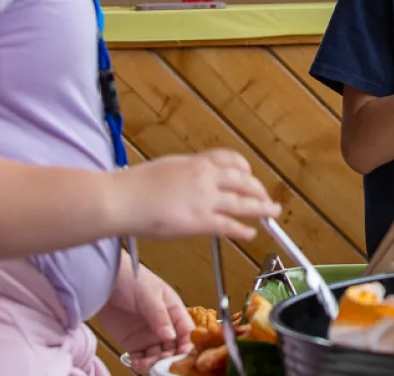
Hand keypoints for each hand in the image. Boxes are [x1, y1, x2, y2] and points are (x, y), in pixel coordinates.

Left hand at [97, 258, 193, 373]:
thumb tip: (170, 336)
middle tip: (163, 364)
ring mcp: (148, 335)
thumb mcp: (149, 295)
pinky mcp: (133, 343)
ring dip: (155, 363)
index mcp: (174, 310)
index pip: (187, 331)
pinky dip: (140, 364)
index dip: (188, 344)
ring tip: (146, 364)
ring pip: (158, 356)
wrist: (104, 283)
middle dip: (171, 358)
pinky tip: (137, 364)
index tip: (183, 355)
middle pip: (174, 347)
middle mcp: (164, 325)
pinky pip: (140, 358)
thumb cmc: (131, 280)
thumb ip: (160, 316)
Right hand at [112, 149, 280, 241]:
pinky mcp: (201, 221)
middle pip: (245, 181)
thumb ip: (188, 173)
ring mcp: (206, 199)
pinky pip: (230, 225)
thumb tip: (196, 179)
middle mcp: (207, 178)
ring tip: (272, 213)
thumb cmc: (135, 185)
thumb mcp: (168, 167)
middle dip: (258, 190)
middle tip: (266, 199)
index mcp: (198, 162)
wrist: (122, 199)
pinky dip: (243, 230)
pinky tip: (250, 233)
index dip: (246, 171)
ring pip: (244, 202)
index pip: (233, 161)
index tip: (250, 177)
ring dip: (262, 208)